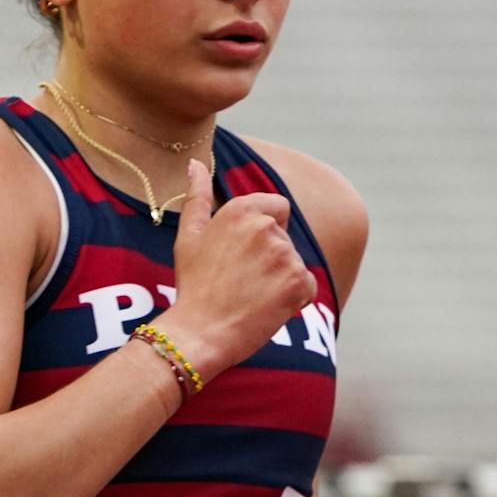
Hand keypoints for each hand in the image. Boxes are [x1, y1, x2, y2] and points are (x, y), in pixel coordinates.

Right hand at [163, 158, 317, 376]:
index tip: (243, 256)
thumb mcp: (189, 235)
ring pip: (295, 263)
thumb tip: (195, 164)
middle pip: (286, 238)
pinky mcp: (298, 282)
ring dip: (280, 279)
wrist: (199, 332)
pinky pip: (307, 287)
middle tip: (241, 281)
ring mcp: (284, 254)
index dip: (264, 232)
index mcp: (241, 209)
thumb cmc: (193, 285)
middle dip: (271, 258)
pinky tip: (266, 308)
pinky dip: (293, 300)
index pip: (278, 208)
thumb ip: (197, 196)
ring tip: (250, 296)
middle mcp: (266, 227)